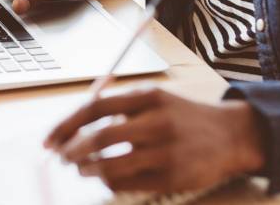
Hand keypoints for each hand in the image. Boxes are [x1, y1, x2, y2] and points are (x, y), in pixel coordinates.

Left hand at [44, 88, 265, 192]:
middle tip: (62, 157)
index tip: (49, 140)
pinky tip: (106, 177)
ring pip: (111, 164)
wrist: (231, 135)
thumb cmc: (181, 116)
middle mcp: (157, 121)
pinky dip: (109, 182)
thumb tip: (72, 128)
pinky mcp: (173, 177)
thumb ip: (117, 108)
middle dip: (72, 150)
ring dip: (87, 169)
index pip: (95, 107)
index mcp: (148, 96)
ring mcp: (166, 151)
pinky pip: (127, 183)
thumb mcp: (153, 99)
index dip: (66, 125)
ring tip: (81, 168)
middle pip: (100, 136)